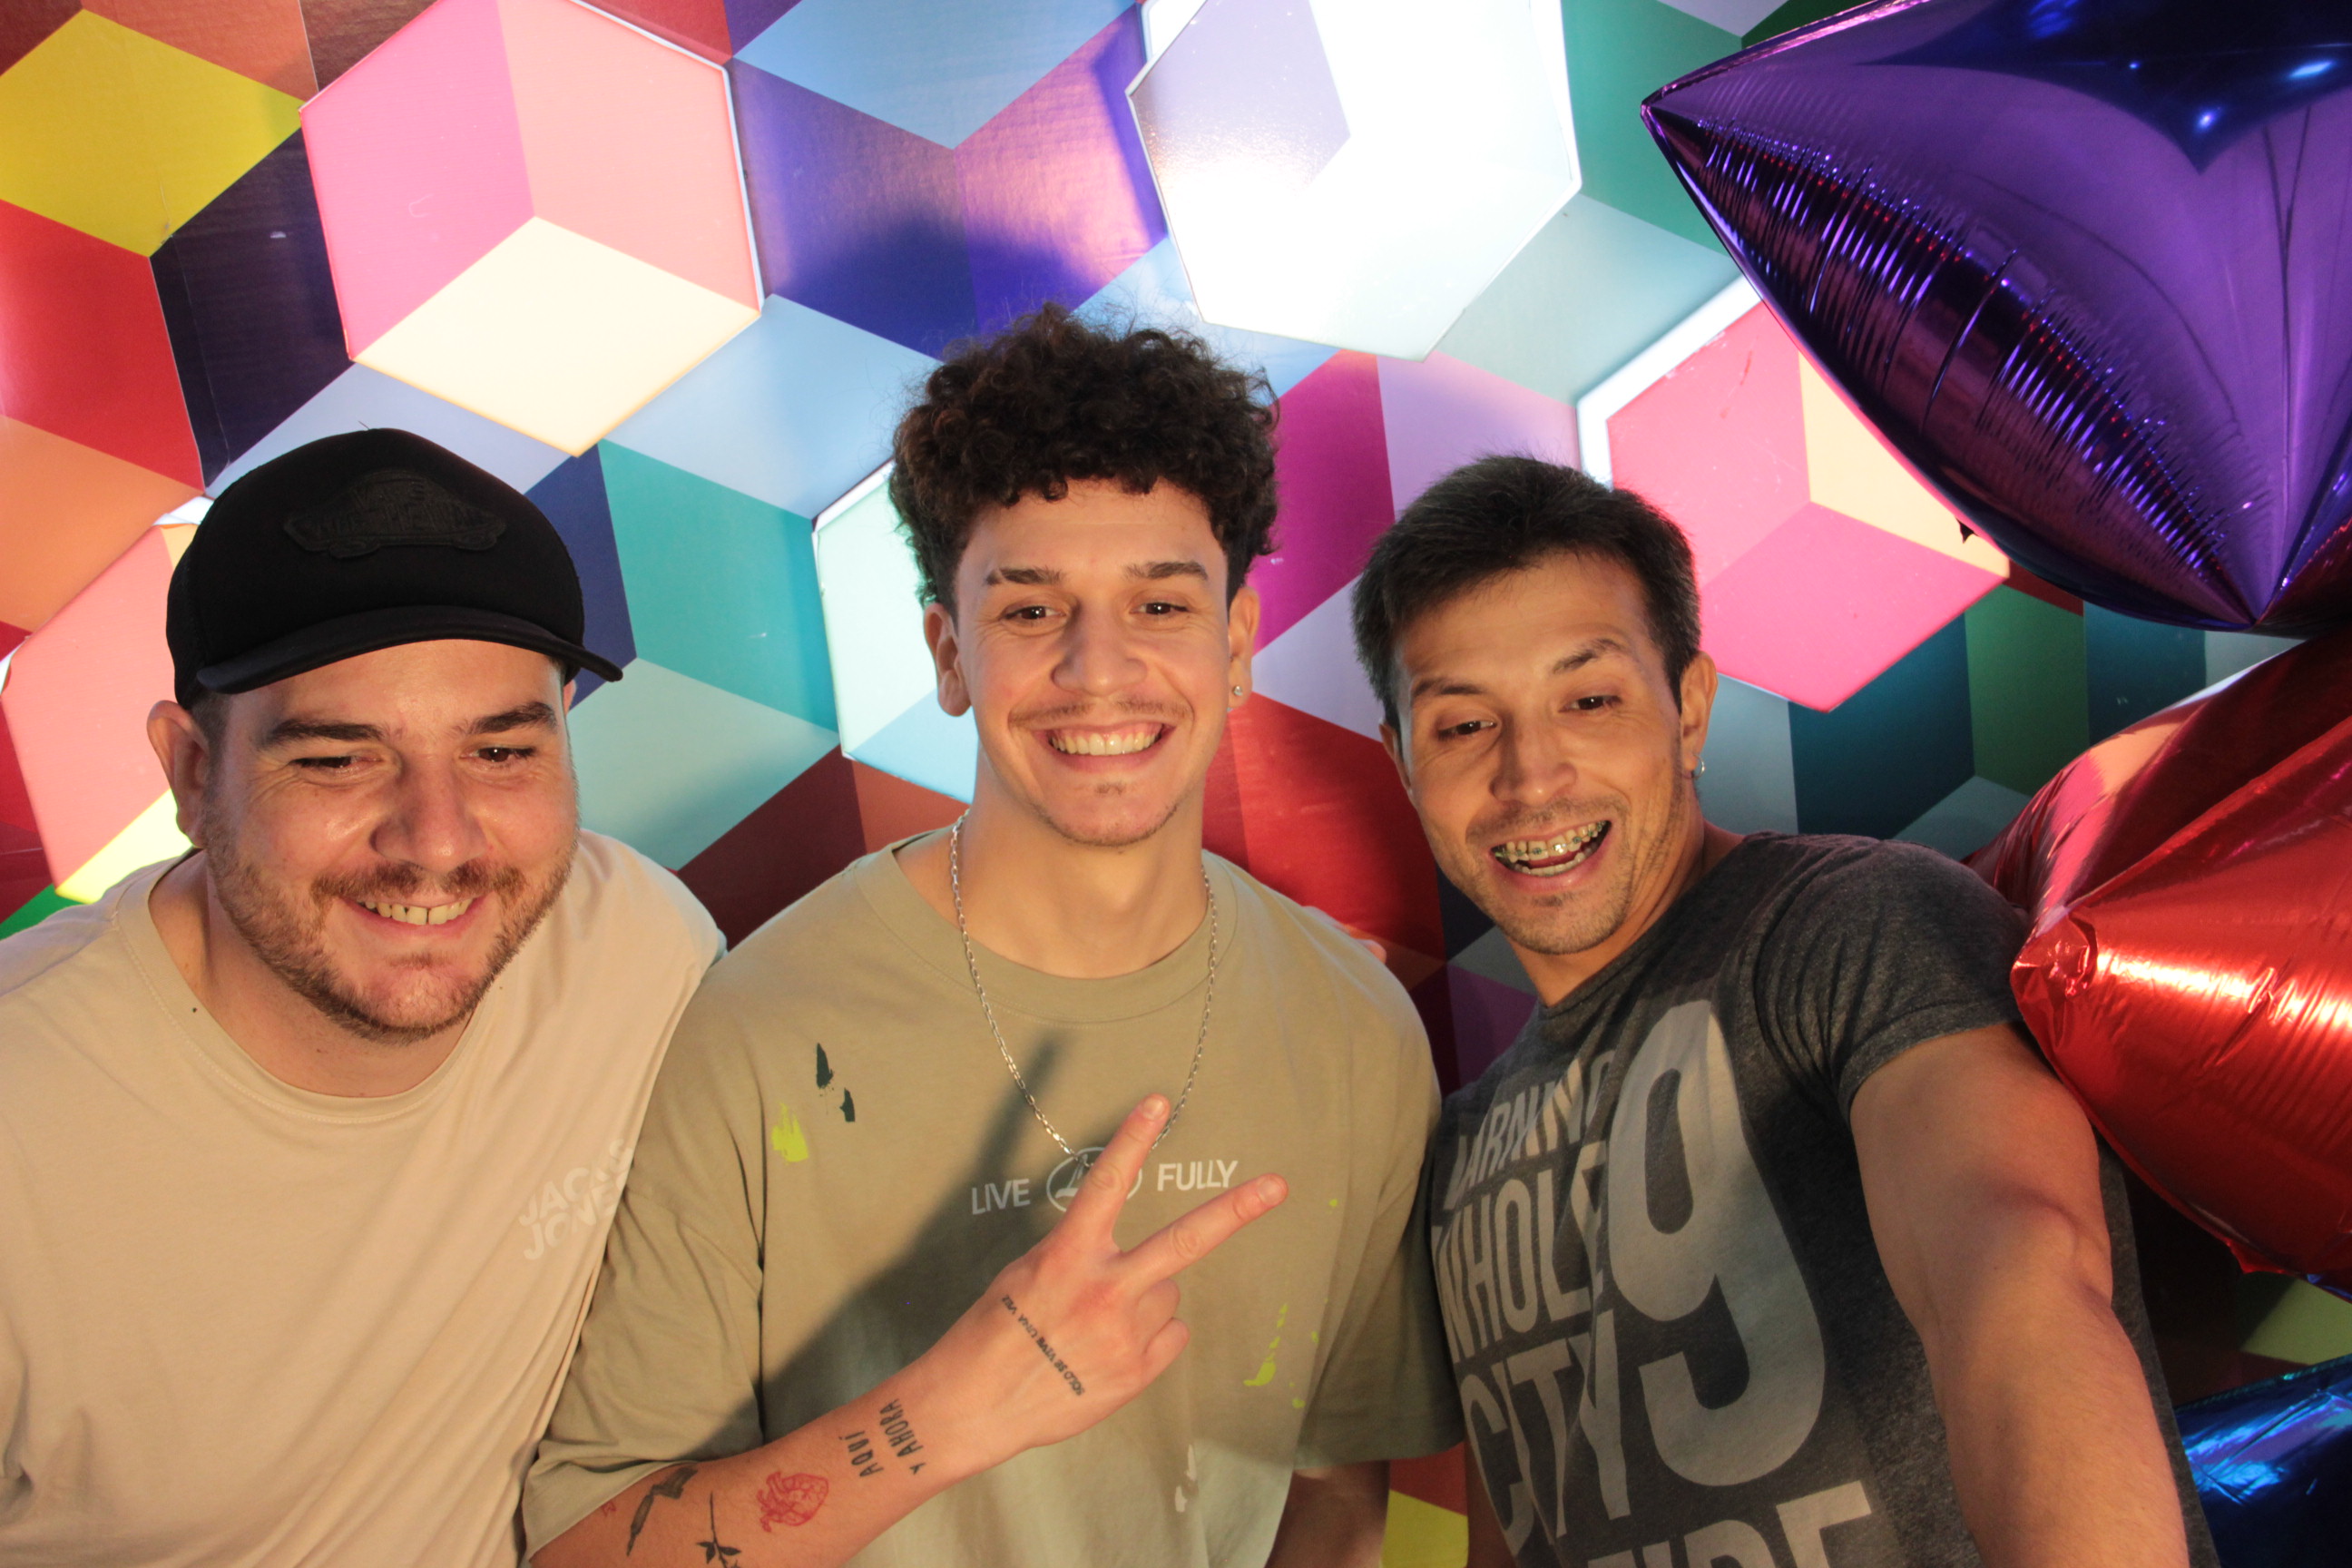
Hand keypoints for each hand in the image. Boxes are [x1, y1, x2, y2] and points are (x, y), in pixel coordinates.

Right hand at [902, 1095, 1285, 1477]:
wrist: (974, 1408)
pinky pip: (1170, 1335)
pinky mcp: (1137, 1373)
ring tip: (1099, 1324)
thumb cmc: (992, 1334)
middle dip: (1235, 1210)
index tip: (1159, 1102)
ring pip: (1168, 1294)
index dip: (1133, 1139)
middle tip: (1279, 1186)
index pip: (1107, 1184)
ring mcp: (1126, 1335)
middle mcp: (1104, 1291)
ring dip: (1146, 1300)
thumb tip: (1121, 1258)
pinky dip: (1151, 1338)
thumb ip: (1076, 1257)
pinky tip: (1112, 1350)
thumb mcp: (1023, 1275)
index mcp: (1067, 1256)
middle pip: (1185, 1241)